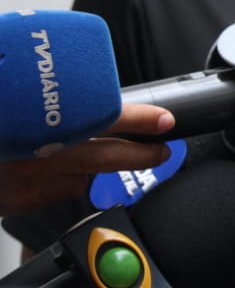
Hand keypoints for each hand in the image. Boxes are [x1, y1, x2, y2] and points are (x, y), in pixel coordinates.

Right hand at [0, 103, 173, 215]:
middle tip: (163, 148)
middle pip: (103, 156)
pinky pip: (59, 189)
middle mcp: (33, 153)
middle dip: (141, 153)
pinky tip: (51, 163)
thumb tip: (87, 85)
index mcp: (37, 118)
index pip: (101, 116)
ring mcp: (26, 182)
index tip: (164, 120)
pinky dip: (65, 177)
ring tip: (96, 147)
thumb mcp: (20, 93)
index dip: (136, 119)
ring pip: (82, 175)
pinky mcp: (19, 202)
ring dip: (96, 163)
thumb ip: (47, 95)